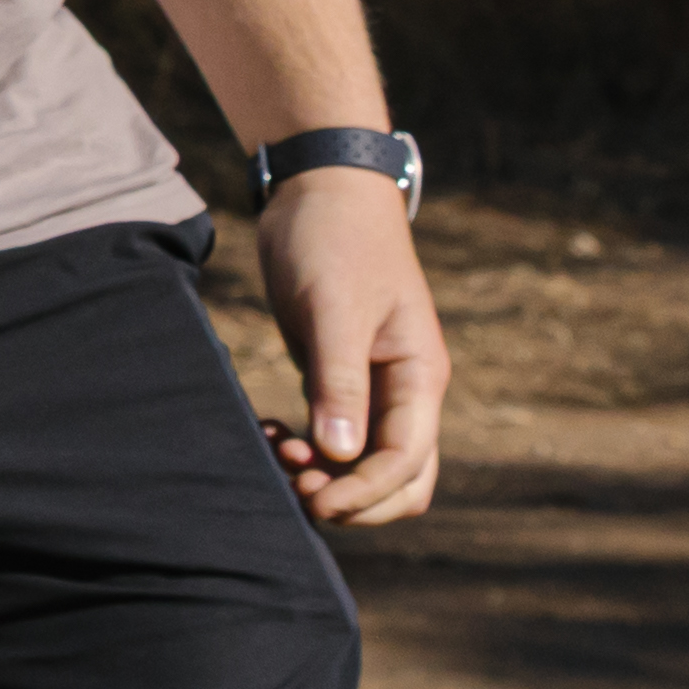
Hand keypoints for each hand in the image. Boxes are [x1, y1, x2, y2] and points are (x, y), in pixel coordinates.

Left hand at [254, 174, 447, 526]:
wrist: (318, 188)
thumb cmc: (334, 239)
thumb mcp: (334, 309)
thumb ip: (339, 381)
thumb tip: (338, 454)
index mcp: (419, 377)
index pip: (407, 463)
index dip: (365, 494)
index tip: (314, 500)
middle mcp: (404, 390)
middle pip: (400, 480)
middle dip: (354, 499)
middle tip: (294, 489)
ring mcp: (372, 387)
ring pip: (363, 464)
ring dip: (325, 477)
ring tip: (273, 452)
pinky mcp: (337, 378)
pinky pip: (332, 439)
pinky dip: (306, 450)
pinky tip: (268, 434)